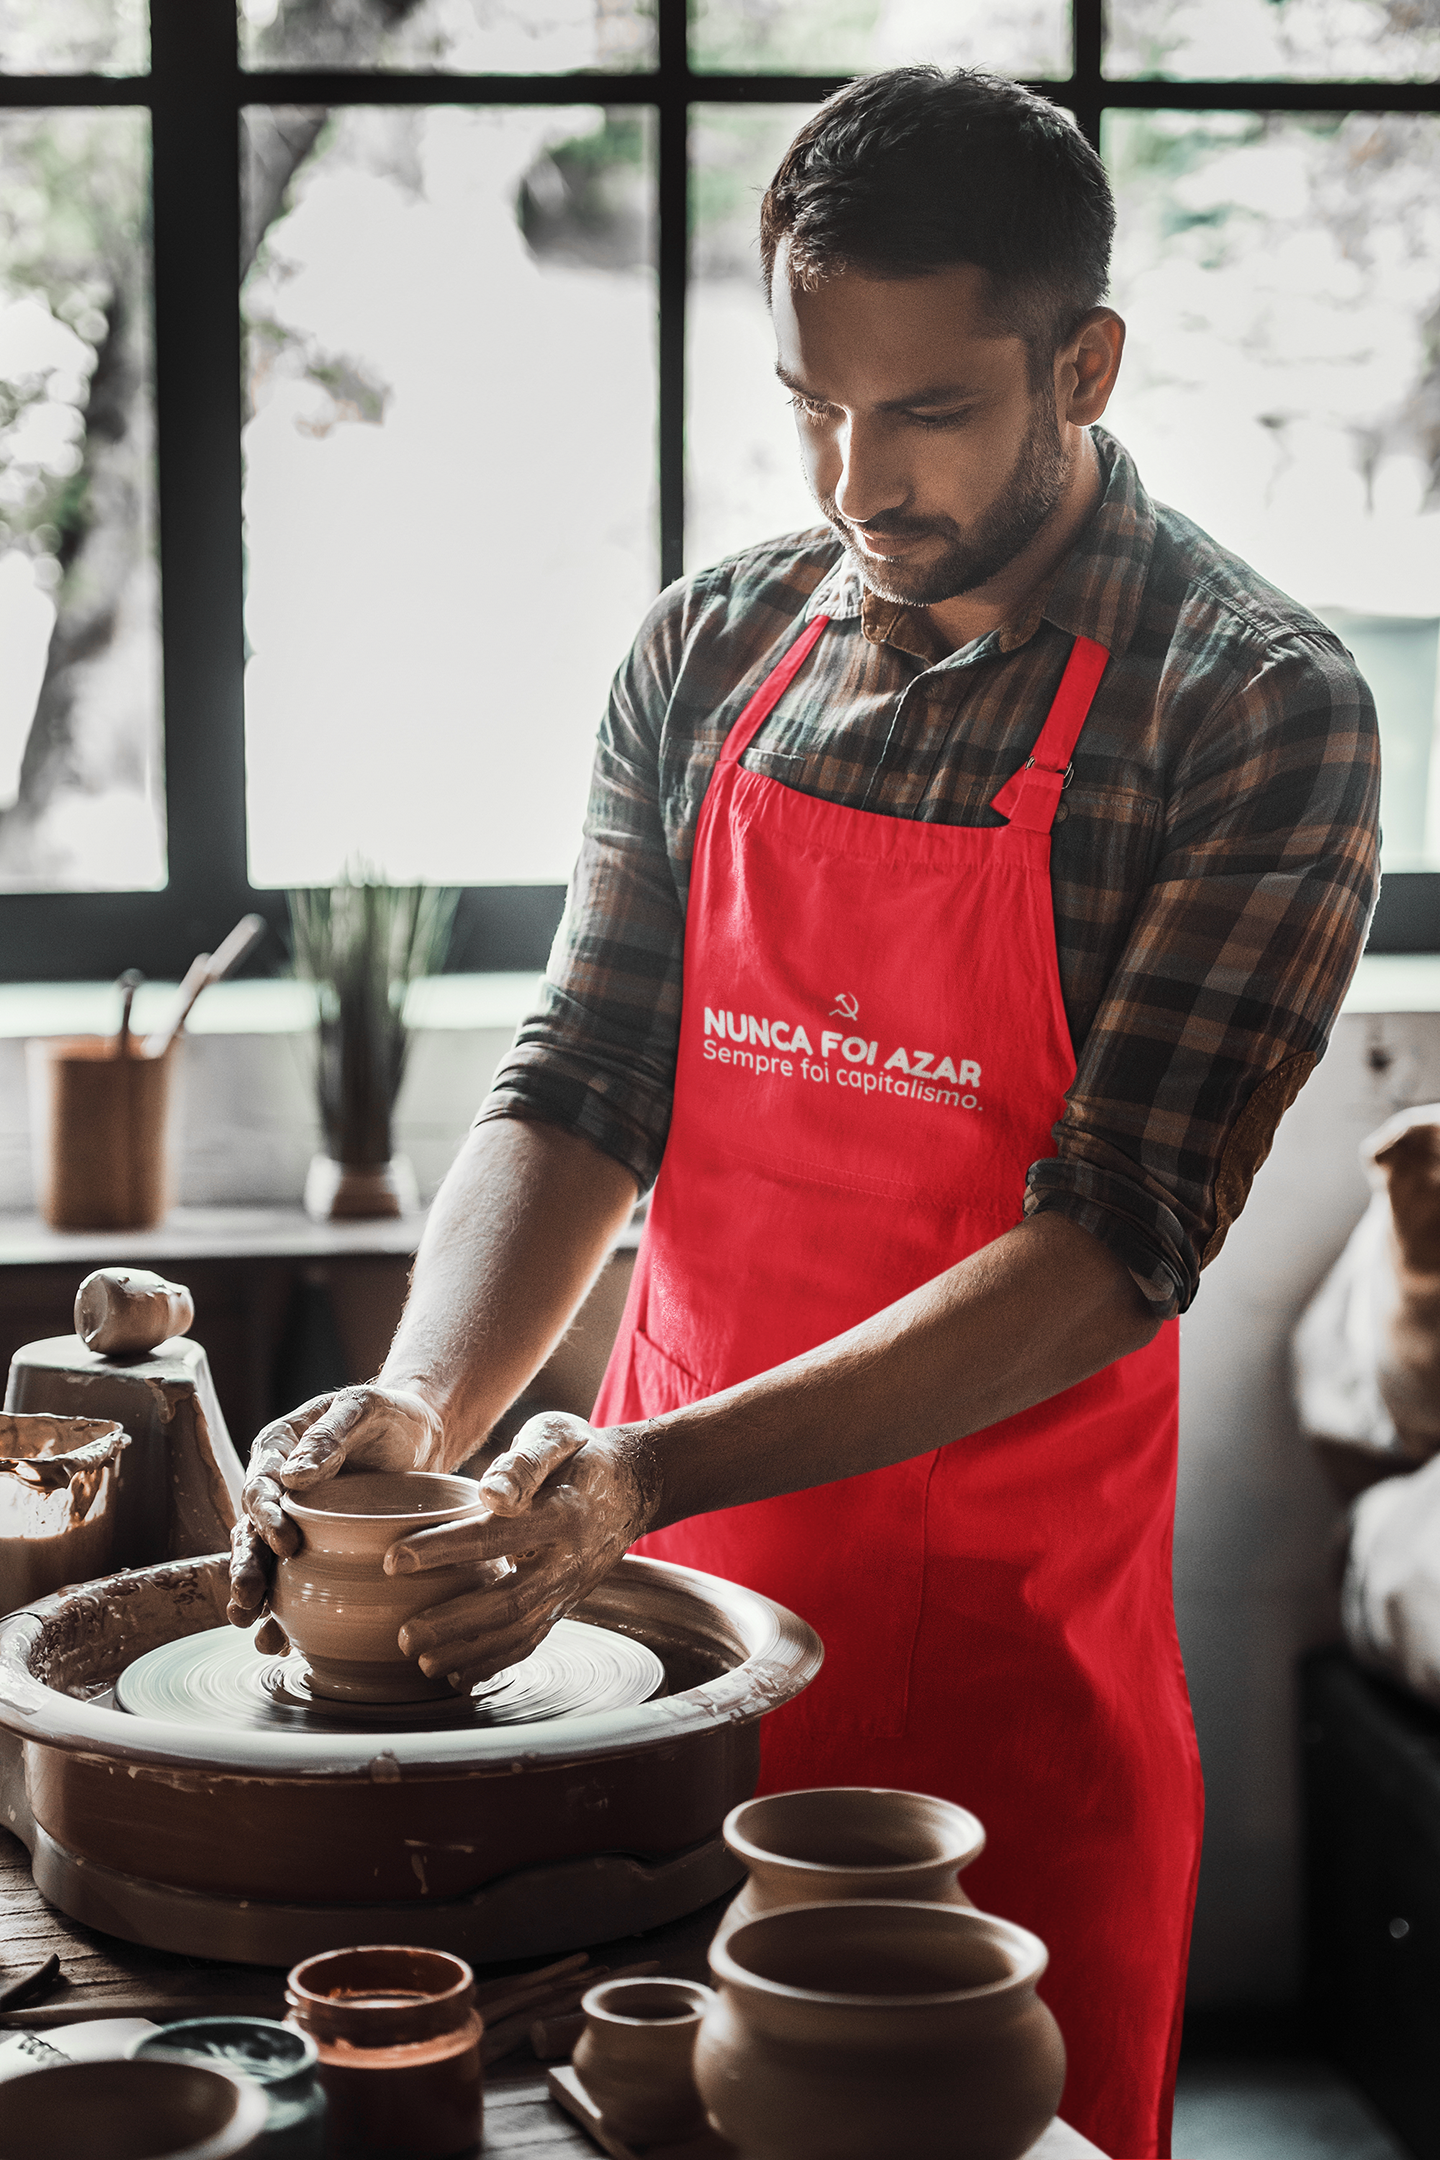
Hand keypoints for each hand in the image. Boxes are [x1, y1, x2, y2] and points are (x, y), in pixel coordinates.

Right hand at [227, 1383, 443, 1627]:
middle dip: (245, 1569)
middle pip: (250, 1533)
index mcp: (278, 1449)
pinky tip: (282, 1642)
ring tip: (255, 1630)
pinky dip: (285, 1611)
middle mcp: (277, 1489)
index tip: (285, 1543)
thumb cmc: (390, 1414)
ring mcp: (295, 1521)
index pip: (261, 1487)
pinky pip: (294, 1580)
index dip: (266, 1517)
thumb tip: (292, 1476)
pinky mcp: (318, 1547)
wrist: (421, 1436)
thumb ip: (330, 1435)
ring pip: (265, 1563)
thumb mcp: (365, 1409)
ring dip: (257, 1598)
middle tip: (248, 1602)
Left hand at [384, 1412, 660, 1689]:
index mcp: (562, 1511)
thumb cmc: (582, 1452)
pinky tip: (460, 1678)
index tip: (393, 1560)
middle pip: (510, 1600)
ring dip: (472, 1652)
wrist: (636, 1483)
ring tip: (424, 1665)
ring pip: (521, 1630)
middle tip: (404, 1637)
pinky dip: (497, 1663)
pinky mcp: (568, 1603)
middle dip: (454, 1623)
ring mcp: (571, 1587)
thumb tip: (491, 1495)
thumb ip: (524, 1461)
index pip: (496, 1535)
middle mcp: (570, 1558)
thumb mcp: (558, 1434)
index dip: (444, 1549)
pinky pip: (534, 1640)